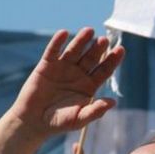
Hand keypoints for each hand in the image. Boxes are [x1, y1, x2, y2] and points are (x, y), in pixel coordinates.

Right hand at [7, 28, 124, 139]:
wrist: (34, 121)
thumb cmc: (58, 122)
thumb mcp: (79, 119)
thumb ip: (95, 111)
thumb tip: (113, 102)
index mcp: (89, 85)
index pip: (104, 69)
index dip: (112, 60)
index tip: (120, 50)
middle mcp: (78, 74)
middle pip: (91, 57)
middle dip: (98, 48)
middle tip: (104, 40)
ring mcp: (63, 68)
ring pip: (74, 50)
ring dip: (81, 40)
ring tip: (89, 31)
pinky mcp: (46, 65)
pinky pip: (53, 51)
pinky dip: (58, 42)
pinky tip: (64, 33)